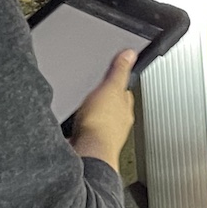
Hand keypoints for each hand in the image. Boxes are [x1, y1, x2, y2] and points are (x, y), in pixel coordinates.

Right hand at [69, 50, 137, 168]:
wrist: (87, 152)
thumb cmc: (101, 125)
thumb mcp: (110, 89)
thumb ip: (120, 72)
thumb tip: (130, 55)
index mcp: (125, 109)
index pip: (124, 92)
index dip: (117, 84)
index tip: (113, 77)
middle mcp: (118, 124)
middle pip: (112, 108)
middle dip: (104, 102)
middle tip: (96, 94)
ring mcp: (104, 135)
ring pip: (100, 121)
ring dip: (94, 116)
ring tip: (85, 110)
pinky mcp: (89, 144)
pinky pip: (86, 132)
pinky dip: (82, 128)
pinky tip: (76, 127)